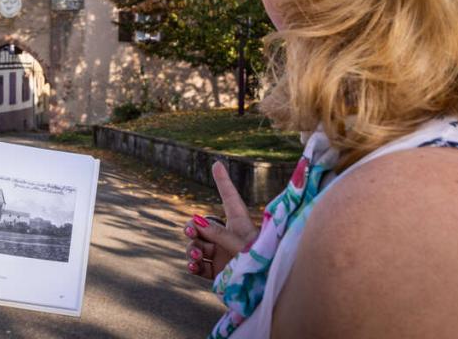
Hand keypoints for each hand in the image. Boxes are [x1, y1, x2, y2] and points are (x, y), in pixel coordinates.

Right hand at [184, 160, 257, 279]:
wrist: (265, 292)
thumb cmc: (261, 264)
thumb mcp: (241, 245)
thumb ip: (218, 234)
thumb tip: (197, 221)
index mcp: (240, 225)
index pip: (229, 199)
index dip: (223, 181)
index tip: (217, 164)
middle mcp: (228, 237)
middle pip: (203, 226)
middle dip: (193, 228)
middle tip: (191, 232)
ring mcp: (222, 255)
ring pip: (198, 246)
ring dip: (193, 249)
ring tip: (196, 257)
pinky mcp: (218, 273)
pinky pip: (199, 266)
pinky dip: (194, 265)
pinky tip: (193, 267)